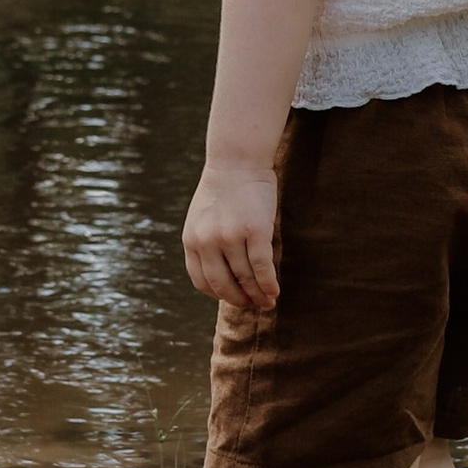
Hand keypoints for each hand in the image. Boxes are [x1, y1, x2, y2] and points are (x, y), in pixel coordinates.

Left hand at [184, 162, 278, 310]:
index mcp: (192, 240)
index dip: (220, 295)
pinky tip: (275, 292)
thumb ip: (206, 245)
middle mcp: (208, 241)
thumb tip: (223, 277)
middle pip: (224, 284)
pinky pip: (262, 267)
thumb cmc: (224, 191)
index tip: (234, 298)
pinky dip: (269, 283)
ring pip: (246, 278)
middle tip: (253, 306)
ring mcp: (231, 236)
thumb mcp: (202, 219)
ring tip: (268, 301)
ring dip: (258, 295)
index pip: (202, 281)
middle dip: (240, 300)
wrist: (238, 161)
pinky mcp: (255, 231)